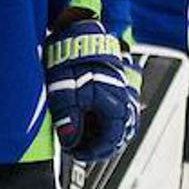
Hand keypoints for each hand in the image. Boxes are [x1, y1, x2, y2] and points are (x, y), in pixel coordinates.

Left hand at [44, 19, 136, 160]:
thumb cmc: (71, 60)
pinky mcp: (116, 87)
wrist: (77, 34)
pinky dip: (101, 121)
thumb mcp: (64, 92)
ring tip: (78, 134)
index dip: (92, 152)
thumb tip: (70, 141)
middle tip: (76, 148)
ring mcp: (123, 94)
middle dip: (96, 145)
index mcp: (115, 105)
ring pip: (117, 125)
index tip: (76, 154)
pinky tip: (85, 119)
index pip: (110, 141)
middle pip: (116, 135)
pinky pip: (115, 112)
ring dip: (99, 133)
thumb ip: (68, 120)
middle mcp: (124, 101)